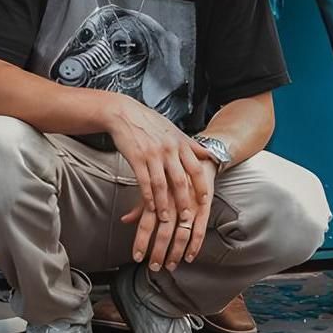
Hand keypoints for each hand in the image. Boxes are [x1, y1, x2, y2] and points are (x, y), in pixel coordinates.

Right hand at [108, 95, 213, 271]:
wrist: (123, 113)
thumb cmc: (149, 122)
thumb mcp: (173, 130)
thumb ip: (190, 145)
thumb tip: (209, 155)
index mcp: (179, 143)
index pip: (195, 169)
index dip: (201, 187)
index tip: (205, 202)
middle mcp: (168, 149)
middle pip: (180, 181)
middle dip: (184, 203)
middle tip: (187, 220)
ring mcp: (152, 154)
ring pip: (161, 185)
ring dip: (164, 205)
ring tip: (166, 219)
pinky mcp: (136, 158)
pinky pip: (144, 182)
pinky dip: (147, 197)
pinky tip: (149, 207)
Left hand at [125, 156, 214, 272]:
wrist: (197, 156)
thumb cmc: (171, 173)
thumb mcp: (154, 186)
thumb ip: (141, 204)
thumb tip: (124, 220)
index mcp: (158, 195)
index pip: (146, 222)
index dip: (141, 241)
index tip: (136, 256)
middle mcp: (172, 201)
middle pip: (163, 231)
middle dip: (157, 252)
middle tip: (153, 267)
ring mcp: (189, 204)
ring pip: (181, 234)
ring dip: (175, 253)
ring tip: (169, 266)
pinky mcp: (204, 207)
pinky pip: (200, 229)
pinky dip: (194, 245)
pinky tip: (189, 257)